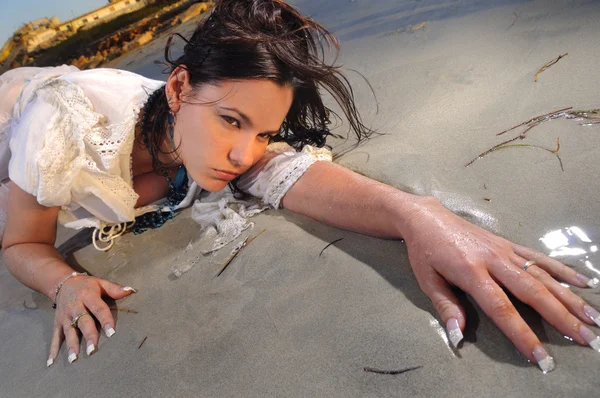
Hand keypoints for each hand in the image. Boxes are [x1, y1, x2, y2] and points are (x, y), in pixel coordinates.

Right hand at [47, 274, 135, 365]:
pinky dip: (53, 349)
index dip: (106, 320)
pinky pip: (55, 337)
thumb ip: (115, 289)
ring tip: (74, 359)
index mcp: (88, 296)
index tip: (112, 332)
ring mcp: (65, 316)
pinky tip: (52, 362)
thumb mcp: (100, 283)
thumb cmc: (87, 285)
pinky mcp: (57, 323)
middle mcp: (75, 307)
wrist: (62, 283)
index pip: (99, 309)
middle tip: (93, 349)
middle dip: (88, 335)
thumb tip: (132, 290)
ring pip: (68, 331)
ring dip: (71, 345)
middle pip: (83, 322)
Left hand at [403, 197, 599, 371]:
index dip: (522, 333)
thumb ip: (446, 307)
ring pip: (543, 275)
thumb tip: (458, 335)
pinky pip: (539, 257)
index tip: (541, 356)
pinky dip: (562, 269)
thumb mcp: (427, 280)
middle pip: (533, 291)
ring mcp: (504, 250)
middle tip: (586, 339)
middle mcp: (493, 260)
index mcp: (471, 272)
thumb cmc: (425, 252)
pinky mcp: (508, 243)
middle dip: (561, 317)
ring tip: (594, 318)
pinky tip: (583, 282)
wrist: (428, 218)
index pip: (501, 308)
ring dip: (569, 297)